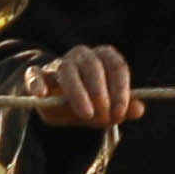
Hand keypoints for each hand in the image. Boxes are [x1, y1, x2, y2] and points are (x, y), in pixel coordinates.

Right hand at [14, 44, 146, 128]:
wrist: (54, 101)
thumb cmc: (86, 101)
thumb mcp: (105, 108)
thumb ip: (121, 109)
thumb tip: (139, 109)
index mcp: (103, 58)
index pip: (116, 66)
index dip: (121, 89)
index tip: (121, 112)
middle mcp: (81, 56)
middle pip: (93, 66)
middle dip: (101, 93)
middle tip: (105, 117)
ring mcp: (58, 64)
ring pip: (67, 70)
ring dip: (78, 93)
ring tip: (86, 114)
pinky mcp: (36, 75)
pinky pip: (35, 74)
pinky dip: (37, 83)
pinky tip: (42, 95)